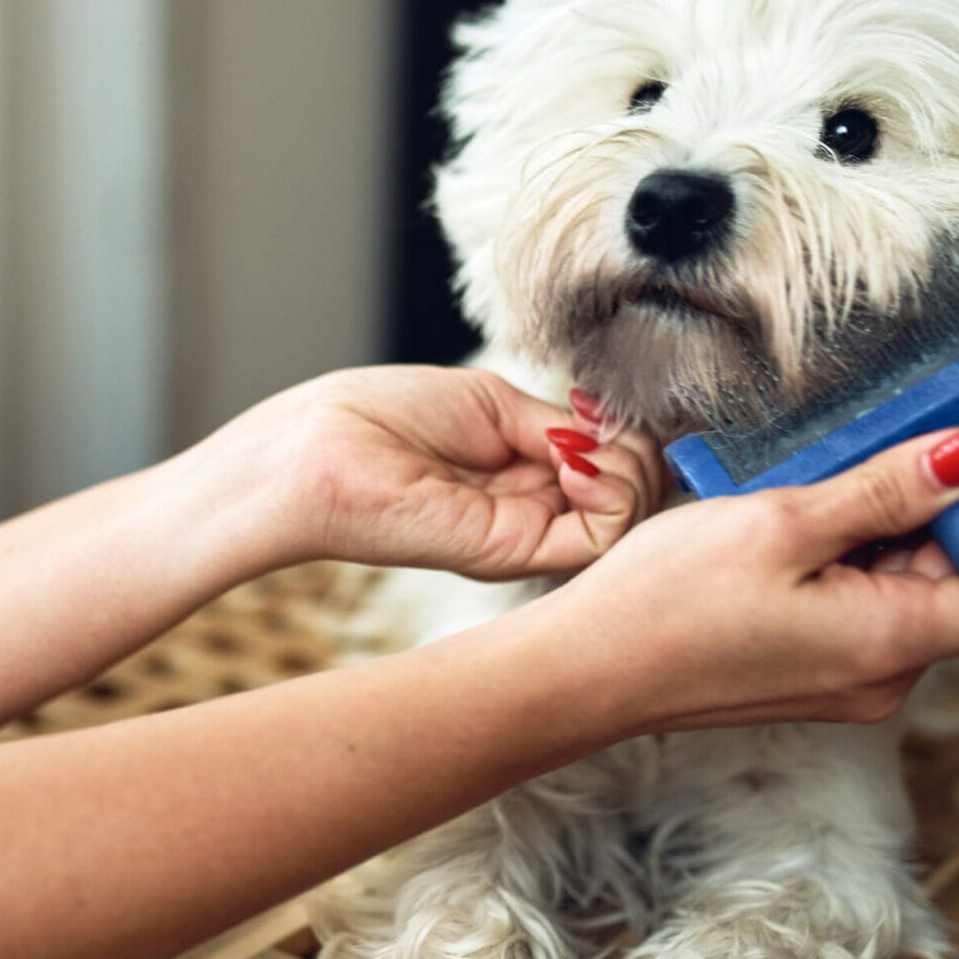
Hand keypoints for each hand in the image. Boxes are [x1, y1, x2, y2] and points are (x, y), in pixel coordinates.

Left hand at [195, 366, 667, 578]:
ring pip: (629, 516)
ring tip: (586, 448)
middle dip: (638, 455)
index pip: (611, 468)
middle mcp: (531, 512)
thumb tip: (614, 439)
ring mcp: (526, 536)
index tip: (599, 414)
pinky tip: (576, 465)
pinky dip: (613, 492)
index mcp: (523, 477)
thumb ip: (558, 428)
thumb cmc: (383, 416)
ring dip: (630, 471)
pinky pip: (602, 535)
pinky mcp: (514, 553)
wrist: (320, 452)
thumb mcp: (491, 405)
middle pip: (631, 494)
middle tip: (599, 430)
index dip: (625, 439)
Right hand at [535, 423, 958, 732]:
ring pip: (912, 583)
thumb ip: (889, 489)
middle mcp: (886, 674)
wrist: (583, 672)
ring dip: (886, 524)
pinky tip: (790, 528)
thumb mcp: (783, 524)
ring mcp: (852, 677)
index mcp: (892, 643)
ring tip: (809, 492)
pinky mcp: (818, 669)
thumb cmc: (664, 605)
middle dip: (940, 505)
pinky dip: (850, 553)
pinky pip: (867, 601)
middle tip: (870, 450)